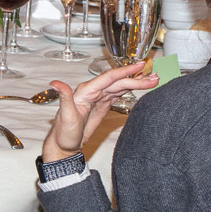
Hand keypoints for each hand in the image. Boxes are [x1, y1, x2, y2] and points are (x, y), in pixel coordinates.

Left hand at [41, 60, 162, 158]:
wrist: (64, 145)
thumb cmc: (63, 132)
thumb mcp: (65, 115)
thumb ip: (64, 97)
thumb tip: (55, 83)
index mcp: (86, 91)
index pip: (108, 77)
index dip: (124, 71)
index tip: (139, 65)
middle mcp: (92, 91)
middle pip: (118, 82)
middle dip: (137, 79)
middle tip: (155, 77)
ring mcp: (98, 97)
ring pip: (120, 86)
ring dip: (136, 83)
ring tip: (153, 80)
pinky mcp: (102, 104)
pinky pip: (118, 93)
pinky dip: (129, 89)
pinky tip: (139, 86)